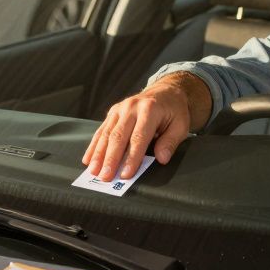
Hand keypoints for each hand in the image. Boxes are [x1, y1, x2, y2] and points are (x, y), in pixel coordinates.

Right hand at [83, 72, 207, 180]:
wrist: (165, 91)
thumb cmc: (174, 111)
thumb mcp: (181, 125)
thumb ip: (170, 142)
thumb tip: (161, 159)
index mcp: (149, 109)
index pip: (138, 137)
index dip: (131, 158)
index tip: (125, 174)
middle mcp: (131, 107)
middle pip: (118, 136)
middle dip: (110, 159)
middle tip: (105, 177)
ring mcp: (120, 108)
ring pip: (106, 134)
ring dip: (98, 154)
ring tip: (93, 172)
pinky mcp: (113, 112)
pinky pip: (101, 130)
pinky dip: (94, 146)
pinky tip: (88, 160)